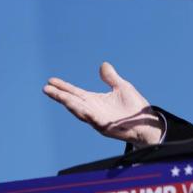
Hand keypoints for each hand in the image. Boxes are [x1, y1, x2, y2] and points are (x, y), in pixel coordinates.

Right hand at [43, 62, 162, 146]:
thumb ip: (111, 78)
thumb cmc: (134, 107)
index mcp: (95, 101)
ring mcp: (99, 119)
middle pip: (73, 101)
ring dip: (69, 104)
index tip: (51, 80)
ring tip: (58, 96)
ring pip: (80, 111)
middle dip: (60, 95)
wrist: (146, 122)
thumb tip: (103, 64)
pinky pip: (96, 121)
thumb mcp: (122, 87)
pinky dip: (89, 116)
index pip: (75, 93)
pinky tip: (82, 111)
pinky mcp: (107, 127)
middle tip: (46, 88)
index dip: (63, 87)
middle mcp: (93, 110)